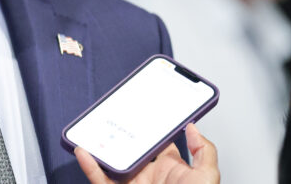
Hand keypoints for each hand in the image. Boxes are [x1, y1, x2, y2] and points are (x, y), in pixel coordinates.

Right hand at [74, 123, 219, 183]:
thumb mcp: (207, 176)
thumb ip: (203, 150)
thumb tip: (194, 128)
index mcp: (171, 170)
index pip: (160, 145)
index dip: (154, 130)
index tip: (146, 113)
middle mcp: (150, 178)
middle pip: (133, 151)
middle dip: (124, 135)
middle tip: (115, 117)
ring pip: (113, 165)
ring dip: (102, 149)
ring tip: (93, 131)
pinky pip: (101, 181)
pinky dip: (90, 167)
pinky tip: (84, 152)